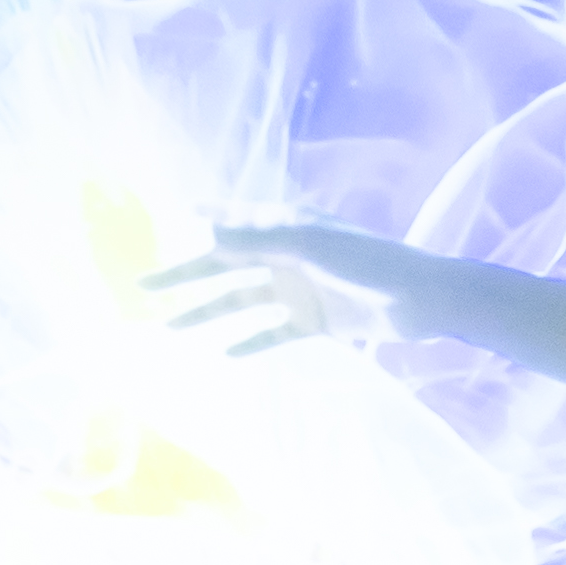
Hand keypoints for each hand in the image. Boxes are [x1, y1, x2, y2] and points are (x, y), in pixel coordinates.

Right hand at [146, 222, 436, 357]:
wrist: (420, 299)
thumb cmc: (368, 262)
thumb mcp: (309, 245)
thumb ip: (259, 240)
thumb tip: (208, 233)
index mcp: (287, 227)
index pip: (236, 220)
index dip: (208, 215)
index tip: (175, 212)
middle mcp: (287, 255)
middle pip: (226, 265)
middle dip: (187, 274)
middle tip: (145, 287)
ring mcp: (299, 290)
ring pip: (242, 301)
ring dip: (208, 312)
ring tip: (172, 327)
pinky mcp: (314, 321)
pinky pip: (273, 332)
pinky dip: (250, 341)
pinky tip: (224, 352)